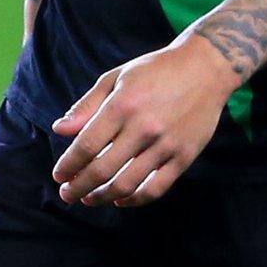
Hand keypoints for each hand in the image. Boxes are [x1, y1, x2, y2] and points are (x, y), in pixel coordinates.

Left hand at [50, 34, 239, 208]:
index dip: (68, 165)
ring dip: (101, 197)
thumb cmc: (157, 70)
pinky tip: (122, 199)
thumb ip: (87, 104)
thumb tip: (59, 129)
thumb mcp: (118, 77)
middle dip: (78, 187)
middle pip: (102, 169)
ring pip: (126, 184)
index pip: (86, 145)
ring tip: (89, 198)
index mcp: (123, 104)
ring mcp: (166, 143)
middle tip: (67, 193)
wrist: (207, 67)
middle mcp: (143, 126)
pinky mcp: (184, 155)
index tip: (59, 175)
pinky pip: (156, 188)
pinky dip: (135, 199)